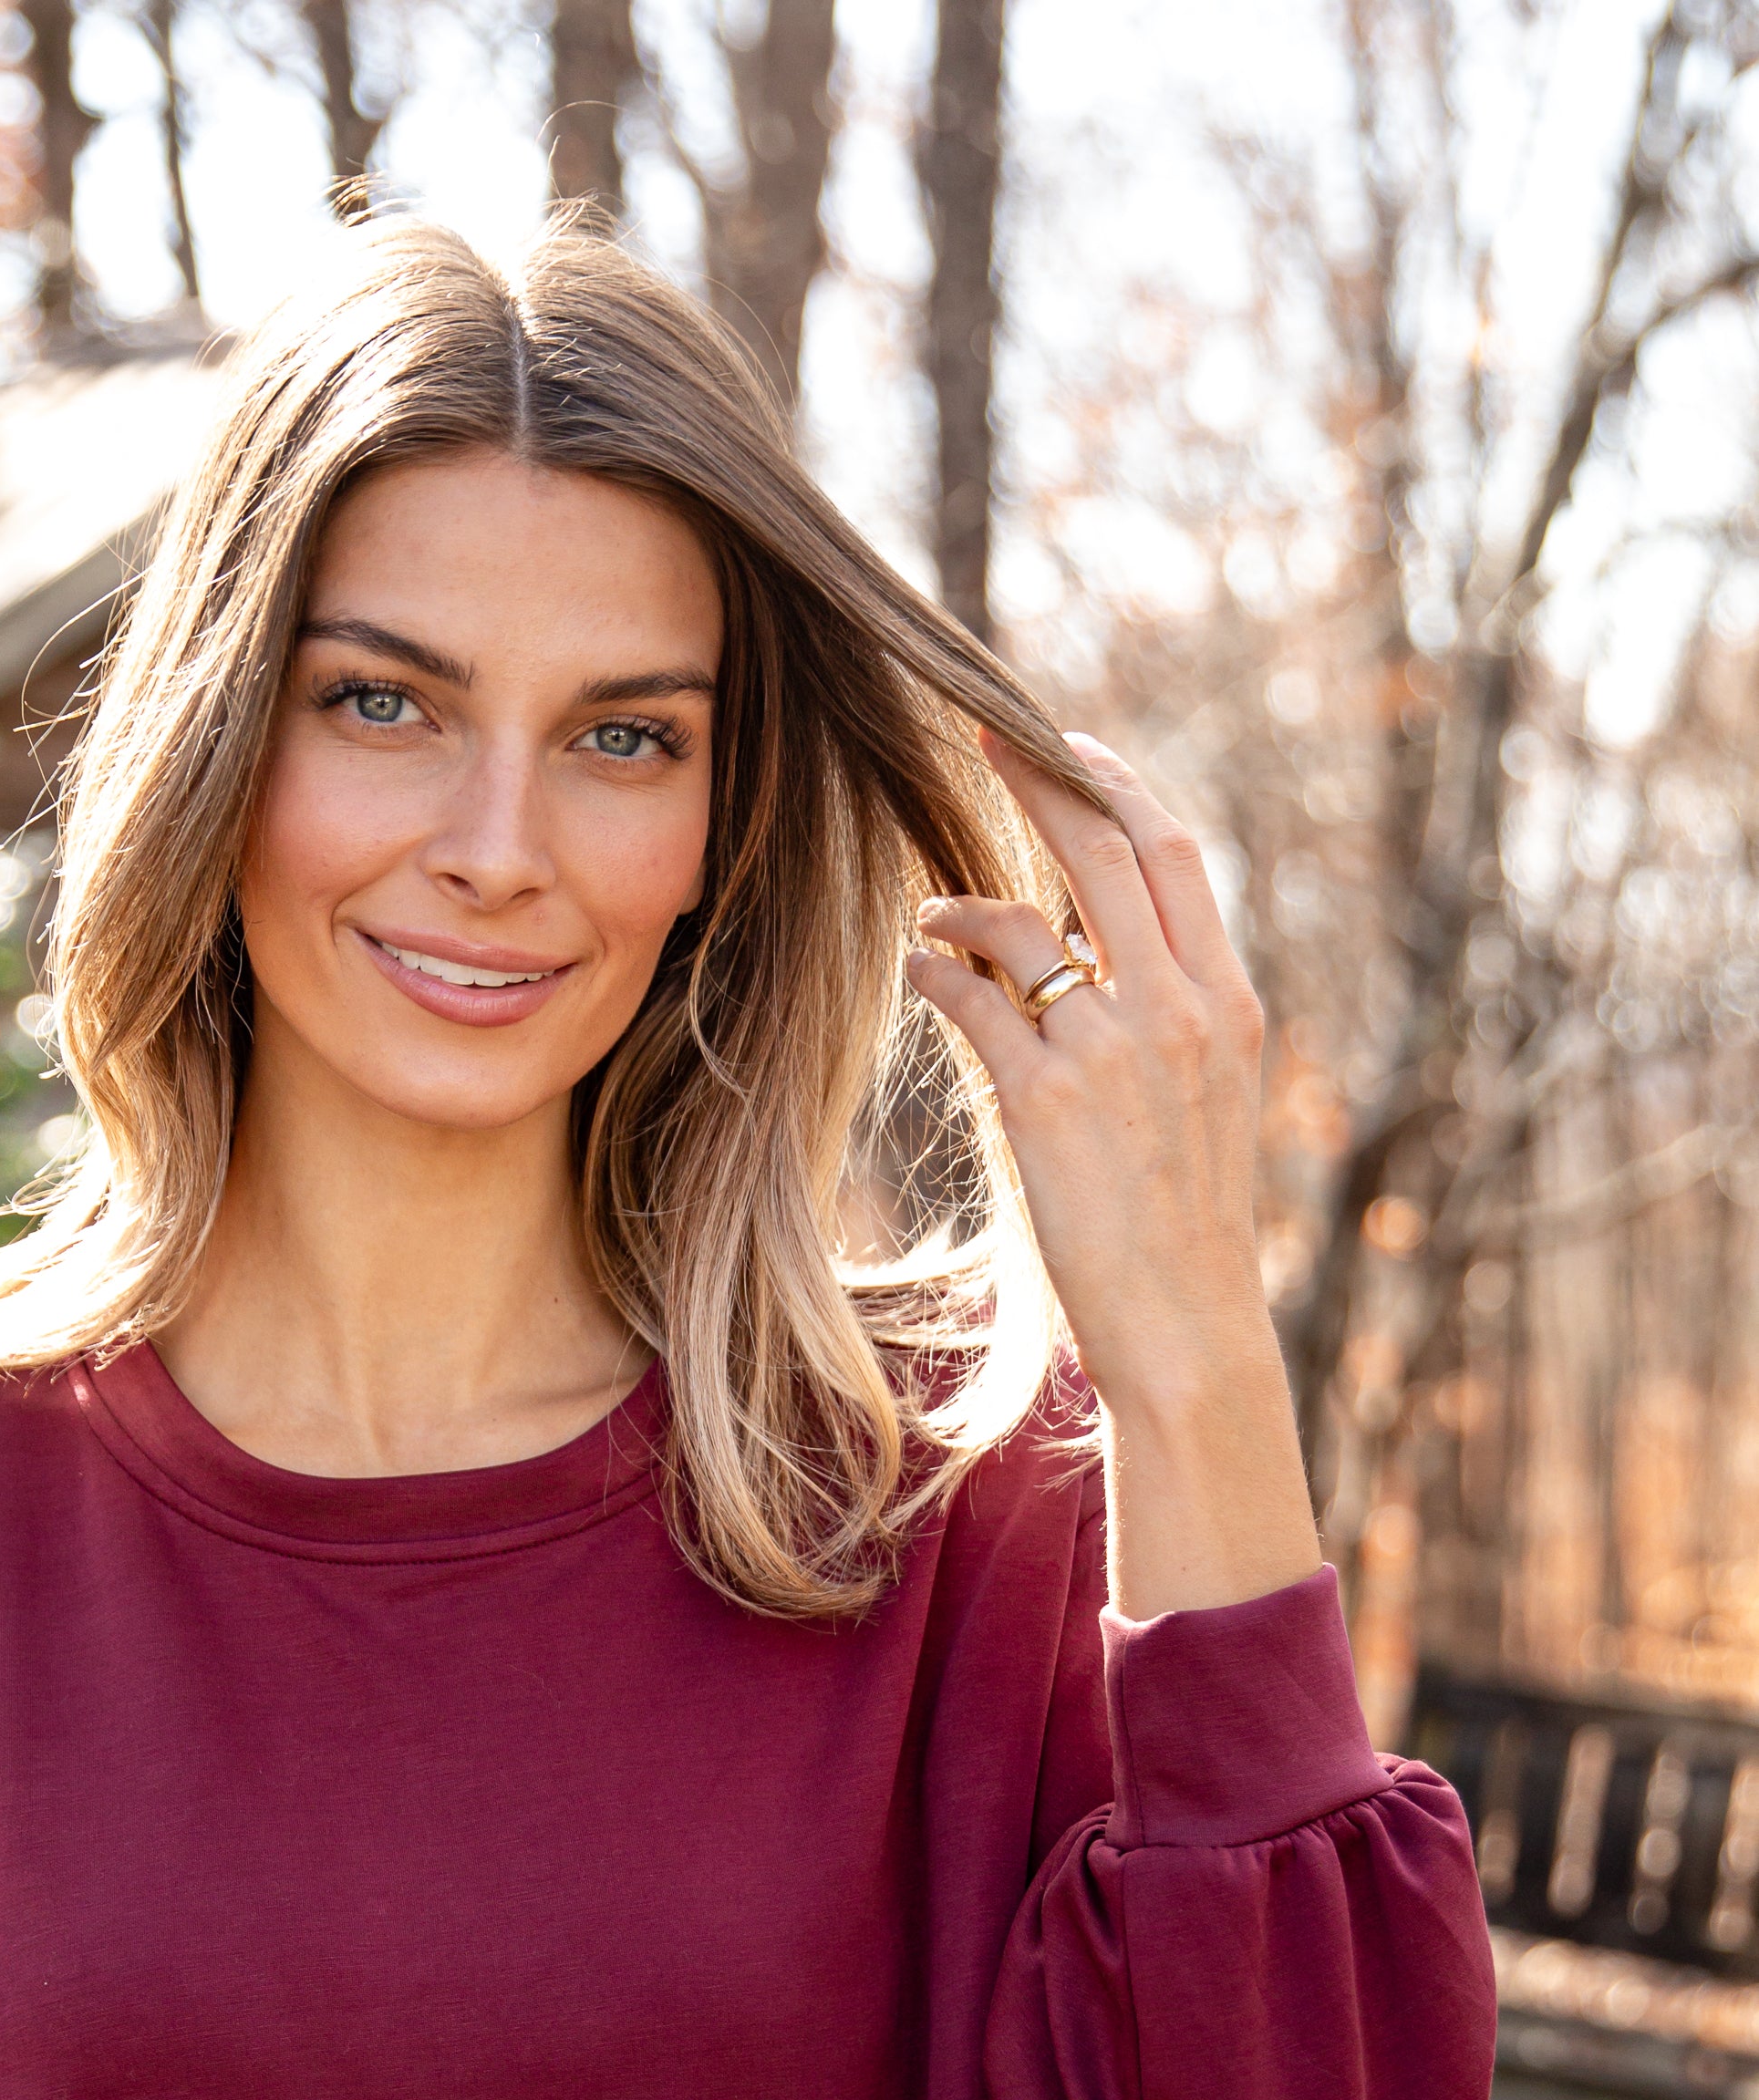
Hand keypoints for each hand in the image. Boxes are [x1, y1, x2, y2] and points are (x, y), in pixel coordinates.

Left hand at [906, 728, 1319, 1618]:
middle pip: (1106, 848)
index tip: (1065, 743)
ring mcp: (1117, 1052)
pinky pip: (976, 1000)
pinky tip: (915, 966)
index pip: (1174, 854)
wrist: (1190, 1329)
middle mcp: (1181, 1010)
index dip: (1116, 785)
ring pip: (1028, 921)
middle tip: (981, 727)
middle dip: (1039, 774)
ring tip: (930, 909)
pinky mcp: (1050, 1102)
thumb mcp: (1200, 1105)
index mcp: (1228, 1003)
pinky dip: (938, 967)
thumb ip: (1162, 1021)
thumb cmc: (1184, 1230)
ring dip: (966, 898)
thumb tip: (1089, 955)